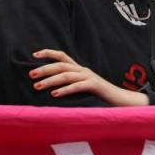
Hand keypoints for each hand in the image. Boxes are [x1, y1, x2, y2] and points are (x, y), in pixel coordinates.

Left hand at [30, 49, 147, 105]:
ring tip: (37, 86)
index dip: (49, 53)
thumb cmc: (101, 97)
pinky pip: (77, 86)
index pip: (63, 56)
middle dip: (45, 68)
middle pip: (61, 64)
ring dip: (50, 80)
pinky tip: (54, 94)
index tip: (34, 55)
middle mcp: (84, 70)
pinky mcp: (95, 86)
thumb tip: (51, 89)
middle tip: (31, 75)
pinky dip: (65, 90)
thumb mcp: (83, 88)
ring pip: (66, 75)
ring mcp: (90, 77)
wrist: (123, 101)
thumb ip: (71, 86)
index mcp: (80, 69)